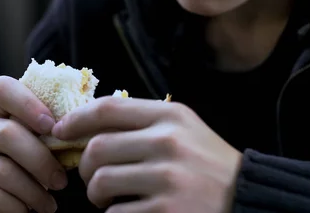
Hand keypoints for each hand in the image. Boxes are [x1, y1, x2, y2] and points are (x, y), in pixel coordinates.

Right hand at [0, 76, 65, 212]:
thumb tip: (80, 131)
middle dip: (41, 161)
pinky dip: (16, 207)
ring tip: (50, 204)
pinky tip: (27, 211)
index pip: (3, 88)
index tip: (52, 127)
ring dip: (33, 191)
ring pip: (1, 170)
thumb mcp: (34, 147)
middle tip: (62, 183)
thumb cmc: (22, 170)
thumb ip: (48, 134)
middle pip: (7, 134)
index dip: (29, 103)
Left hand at [52, 96, 242, 212]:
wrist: (248, 196)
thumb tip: (89, 126)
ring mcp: (168, 178)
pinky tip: (129, 211)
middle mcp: (168, 142)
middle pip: (97, 148)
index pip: (108, 108)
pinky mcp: (168, 211)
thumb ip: (144, 122)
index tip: (61, 131)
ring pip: (102, 182)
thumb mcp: (184, 129)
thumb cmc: (208, 163)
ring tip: (108, 197)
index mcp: (170, 116)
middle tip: (92, 178)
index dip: (76, 119)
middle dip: (85, 167)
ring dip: (96, 194)